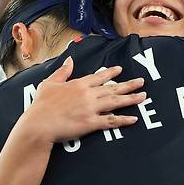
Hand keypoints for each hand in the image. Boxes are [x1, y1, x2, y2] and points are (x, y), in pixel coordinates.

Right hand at [23, 57, 145, 142]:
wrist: (40, 124)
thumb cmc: (41, 105)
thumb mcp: (49, 83)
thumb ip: (62, 72)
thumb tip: (69, 60)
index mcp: (78, 84)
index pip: (99, 76)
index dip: (111, 73)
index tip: (120, 70)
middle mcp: (88, 94)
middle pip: (112, 88)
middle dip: (129, 85)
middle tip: (142, 82)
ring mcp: (91, 109)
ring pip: (116, 102)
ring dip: (131, 99)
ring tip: (143, 96)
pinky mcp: (91, 123)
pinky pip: (111, 121)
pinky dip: (123, 120)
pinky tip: (134, 118)